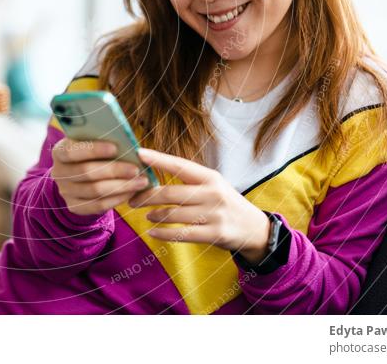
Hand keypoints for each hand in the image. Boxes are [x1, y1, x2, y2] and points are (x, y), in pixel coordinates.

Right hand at [51, 138, 150, 215]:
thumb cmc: (92, 154)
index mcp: (60, 151)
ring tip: (140, 181)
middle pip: (86, 172)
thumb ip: (102, 141)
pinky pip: (97, 205)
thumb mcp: (91, 143)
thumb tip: (126, 142)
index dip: (93, 149)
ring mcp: (65, 192)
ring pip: (95, 190)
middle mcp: (59, 172)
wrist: (78, 178)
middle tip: (136, 169)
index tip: (116, 148)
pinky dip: (116, 198)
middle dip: (114, 170)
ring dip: (121, 186)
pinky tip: (131, 192)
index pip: (72, 151)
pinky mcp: (75, 207)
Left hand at [128, 147, 270, 261]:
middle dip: (147, 196)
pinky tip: (152, 232)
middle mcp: (212, 193)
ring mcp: (214, 214)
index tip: (139, 153)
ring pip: (174, 214)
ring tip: (145, 214)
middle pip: (171, 193)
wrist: (254, 228)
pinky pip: (182, 234)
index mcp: (210, 177)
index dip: (158, 159)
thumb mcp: (213, 185)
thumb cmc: (224, 202)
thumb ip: (188, 180)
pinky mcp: (215, 234)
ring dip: (154, 215)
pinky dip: (163, 234)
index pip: (179, 165)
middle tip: (132, 199)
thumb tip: (152, 174)